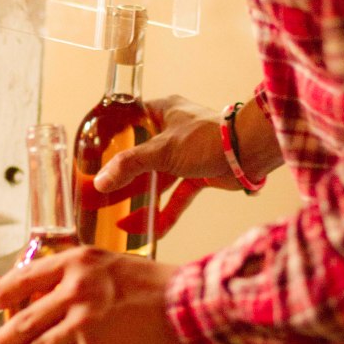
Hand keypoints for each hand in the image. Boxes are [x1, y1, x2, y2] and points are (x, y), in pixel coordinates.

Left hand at [0, 247, 191, 343]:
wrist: (191, 306)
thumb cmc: (160, 285)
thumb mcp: (114, 265)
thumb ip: (84, 276)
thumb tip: (57, 296)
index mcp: (78, 264)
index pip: (27, 276)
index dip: (6, 292)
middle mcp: (76, 291)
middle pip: (27, 318)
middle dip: (7, 338)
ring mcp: (85, 323)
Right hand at [95, 94, 283, 236]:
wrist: (249, 154)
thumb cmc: (207, 139)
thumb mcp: (161, 150)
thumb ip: (129, 165)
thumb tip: (100, 183)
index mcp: (164, 111)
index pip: (131, 120)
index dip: (112, 136)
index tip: (94, 154)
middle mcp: (173, 131)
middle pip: (140, 155)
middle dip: (121, 177)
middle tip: (99, 193)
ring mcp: (186, 155)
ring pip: (157, 179)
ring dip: (140, 199)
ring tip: (116, 219)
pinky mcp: (199, 175)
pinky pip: (176, 197)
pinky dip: (164, 213)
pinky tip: (148, 232)